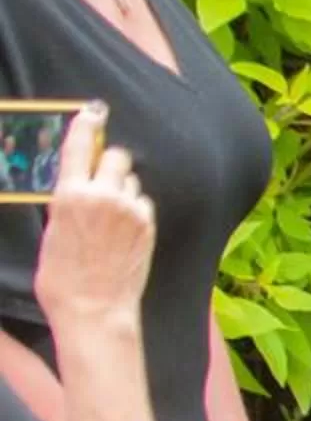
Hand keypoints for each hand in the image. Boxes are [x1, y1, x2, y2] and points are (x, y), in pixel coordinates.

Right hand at [32, 107, 155, 334]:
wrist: (96, 308)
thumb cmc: (63, 278)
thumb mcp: (53, 233)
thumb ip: (67, 203)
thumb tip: (76, 187)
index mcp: (70, 196)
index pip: (79, 148)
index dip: (86, 126)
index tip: (92, 112)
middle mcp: (103, 196)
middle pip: (117, 156)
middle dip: (110, 163)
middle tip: (102, 179)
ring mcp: (130, 210)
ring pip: (131, 180)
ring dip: (123, 189)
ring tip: (110, 217)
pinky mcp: (148, 224)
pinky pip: (142, 202)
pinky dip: (135, 208)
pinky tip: (124, 230)